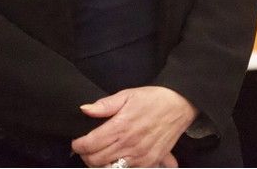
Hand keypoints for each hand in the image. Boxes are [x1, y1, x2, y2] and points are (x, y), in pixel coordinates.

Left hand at [71, 86, 197, 167]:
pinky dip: (117, 167)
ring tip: (98, 154)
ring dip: (100, 164)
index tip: (77, 142)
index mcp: (121, 127)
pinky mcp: (150, 163)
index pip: (90, 144)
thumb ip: (105, 105)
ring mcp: (140, 157)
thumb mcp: (127, 95)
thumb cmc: (153, 99)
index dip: (78, 145)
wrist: (179, 105)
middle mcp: (129, 145)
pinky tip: (116, 158)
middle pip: (96, 161)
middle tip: (86, 148)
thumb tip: (84, 109)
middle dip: (86, 156)